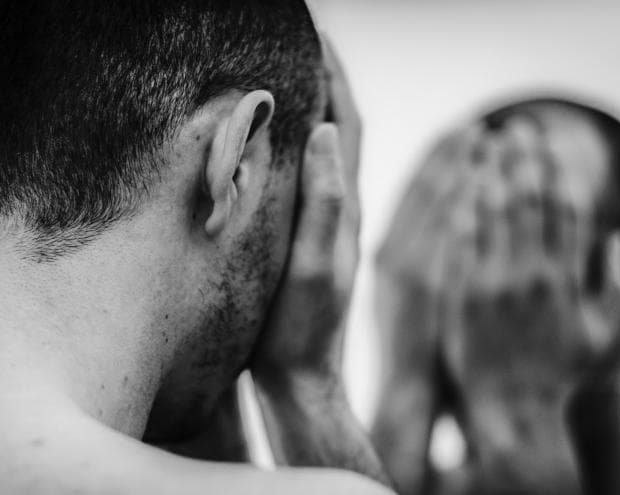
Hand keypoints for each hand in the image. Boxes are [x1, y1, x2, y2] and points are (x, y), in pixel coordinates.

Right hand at [252, 38, 360, 376]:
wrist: (299, 376)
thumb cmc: (303, 329)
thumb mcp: (315, 266)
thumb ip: (324, 203)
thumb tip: (327, 130)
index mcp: (345, 207)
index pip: (347, 125)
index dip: (335, 77)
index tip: (316, 35)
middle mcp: (338, 208)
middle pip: (337, 129)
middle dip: (323, 81)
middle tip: (297, 45)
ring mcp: (321, 223)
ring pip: (319, 152)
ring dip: (309, 110)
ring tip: (284, 78)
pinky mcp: (302, 238)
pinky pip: (302, 178)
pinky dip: (293, 147)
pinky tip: (272, 144)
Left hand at [438, 119, 619, 387]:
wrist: (510, 410)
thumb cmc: (560, 372)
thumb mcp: (606, 335)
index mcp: (564, 279)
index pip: (561, 208)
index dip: (553, 169)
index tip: (546, 141)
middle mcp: (527, 275)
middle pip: (524, 201)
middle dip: (520, 158)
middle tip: (514, 127)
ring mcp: (489, 283)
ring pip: (489, 213)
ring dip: (488, 172)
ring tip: (484, 142)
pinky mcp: (458, 294)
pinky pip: (459, 240)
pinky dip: (461, 207)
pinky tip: (458, 182)